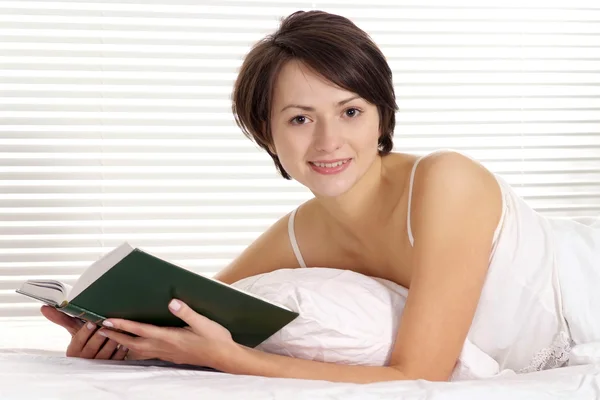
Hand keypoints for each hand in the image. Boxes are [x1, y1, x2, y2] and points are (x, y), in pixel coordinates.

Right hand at [40, 305, 130, 359]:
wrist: (95, 355)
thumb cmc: (85, 340)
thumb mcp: (75, 330)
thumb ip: (63, 319)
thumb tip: (44, 308)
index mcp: (74, 351)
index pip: (78, 341)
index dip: (84, 332)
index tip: (91, 323)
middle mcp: (84, 359)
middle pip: (92, 347)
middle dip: (100, 336)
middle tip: (107, 326)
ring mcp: (98, 364)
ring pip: (105, 353)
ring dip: (112, 342)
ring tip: (119, 331)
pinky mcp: (110, 366)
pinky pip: (116, 359)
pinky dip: (120, 351)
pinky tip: (125, 343)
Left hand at [99, 299, 239, 368]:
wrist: (224, 357)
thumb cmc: (215, 339)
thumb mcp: (203, 322)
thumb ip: (187, 312)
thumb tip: (172, 302)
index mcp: (170, 337)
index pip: (141, 330)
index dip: (123, 325)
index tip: (108, 321)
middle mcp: (165, 346)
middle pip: (133, 343)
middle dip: (116, 336)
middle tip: (101, 328)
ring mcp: (167, 353)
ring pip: (138, 350)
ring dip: (123, 343)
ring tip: (112, 337)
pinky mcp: (171, 356)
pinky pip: (147, 354)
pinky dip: (135, 349)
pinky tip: (134, 346)